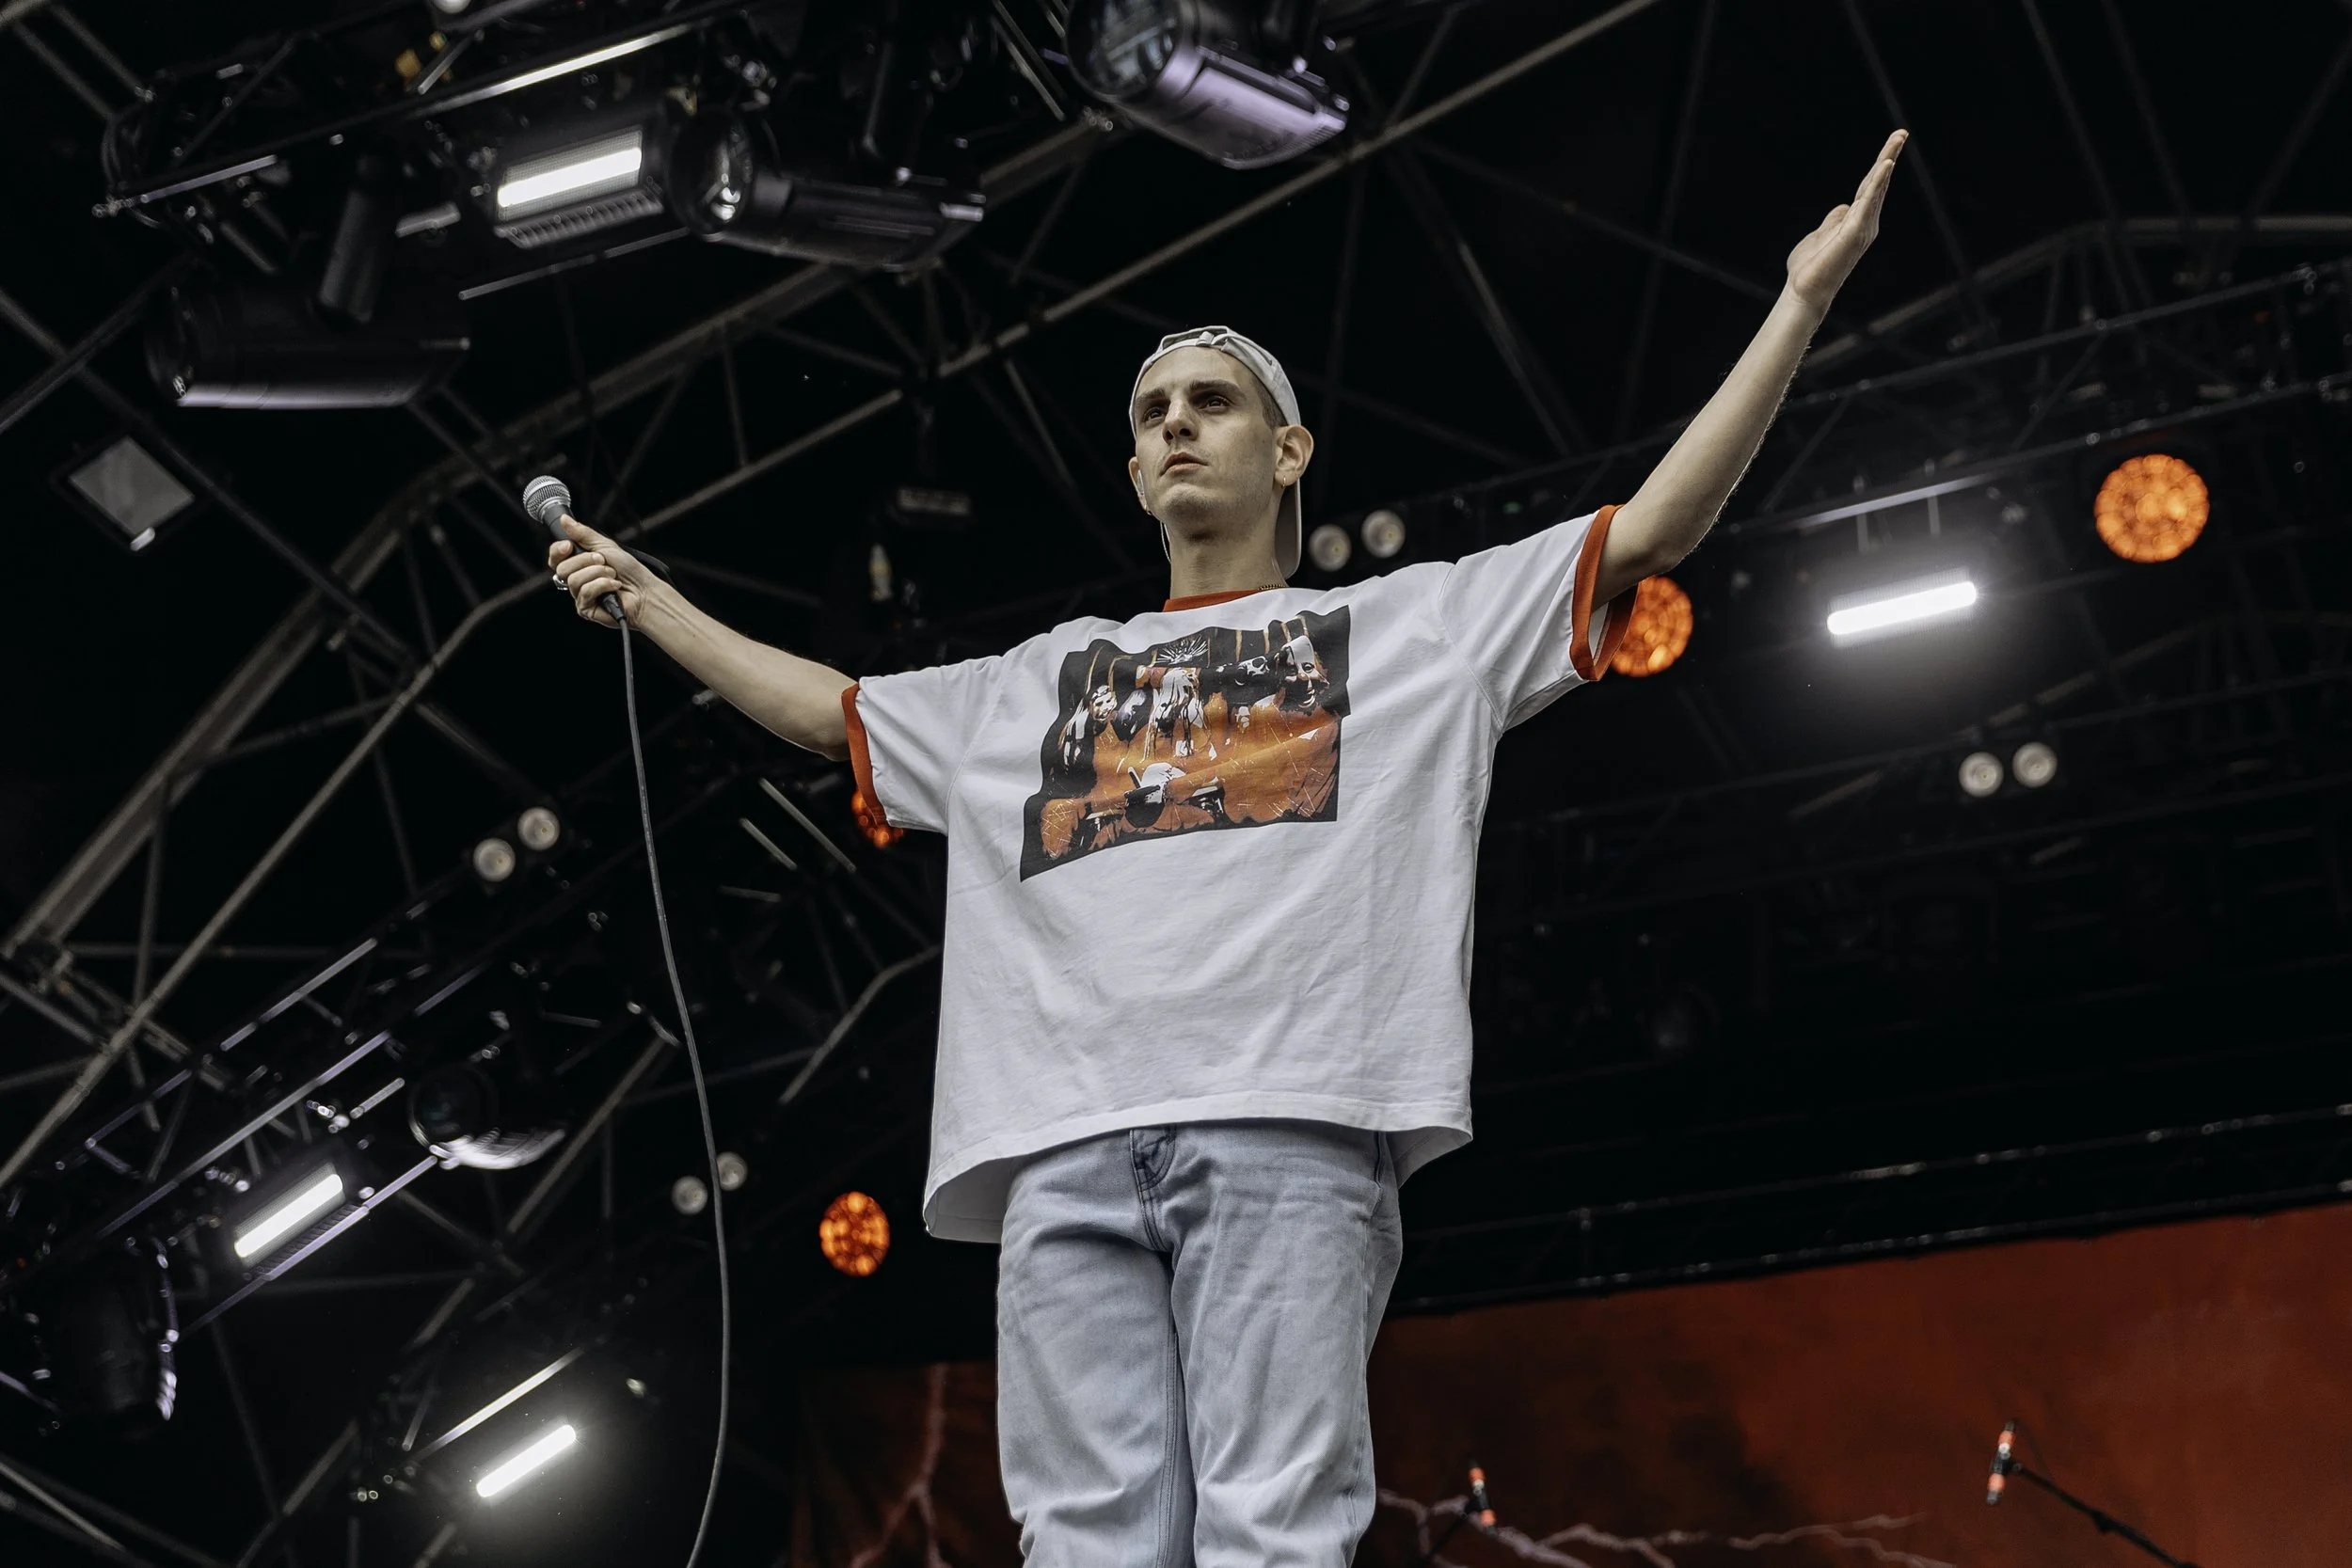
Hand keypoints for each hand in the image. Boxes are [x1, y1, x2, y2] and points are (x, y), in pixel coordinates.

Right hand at [548, 514, 654, 628]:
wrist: (645, 590)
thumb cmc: (629, 570)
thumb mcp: (605, 545)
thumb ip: (583, 534)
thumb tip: (565, 520)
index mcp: (578, 564)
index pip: (556, 558)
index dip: (557, 551)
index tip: (569, 545)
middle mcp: (577, 580)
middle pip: (562, 569)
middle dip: (586, 561)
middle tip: (603, 561)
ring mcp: (580, 595)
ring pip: (573, 580)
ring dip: (598, 573)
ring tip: (612, 575)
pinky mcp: (586, 609)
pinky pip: (585, 592)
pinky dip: (603, 585)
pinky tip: (614, 587)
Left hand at [1785, 129, 1906, 314]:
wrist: (1804, 291)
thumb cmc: (1812, 267)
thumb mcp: (1821, 234)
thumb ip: (1834, 219)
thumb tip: (1845, 205)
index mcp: (1857, 221)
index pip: (1870, 187)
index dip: (1880, 166)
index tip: (1892, 143)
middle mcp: (1865, 223)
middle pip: (1878, 183)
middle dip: (1889, 156)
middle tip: (1901, 133)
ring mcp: (1862, 227)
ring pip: (1877, 188)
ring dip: (1886, 162)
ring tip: (1897, 139)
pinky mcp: (1855, 232)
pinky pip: (1868, 203)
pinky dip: (1877, 183)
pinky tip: (1885, 166)